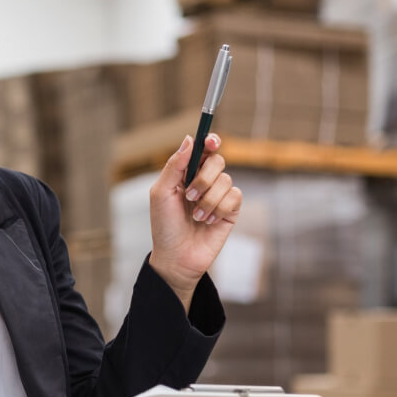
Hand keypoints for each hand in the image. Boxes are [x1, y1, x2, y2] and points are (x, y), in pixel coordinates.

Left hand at [148, 134, 242, 309]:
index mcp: (184, 174)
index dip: (209, 141)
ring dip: (208, 200)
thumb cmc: (164, 226)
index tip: (211, 141)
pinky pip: (235, 196)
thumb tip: (189, 139)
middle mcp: (203, 181)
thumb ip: (174, 165)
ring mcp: (218, 195)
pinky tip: (208, 221)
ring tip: (195, 216)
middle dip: (204, 178)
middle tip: (189, 195)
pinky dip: (219, 208)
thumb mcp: (161, 193)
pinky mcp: (230, 210)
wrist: (177, 257)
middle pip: (217, 161)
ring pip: (226, 180)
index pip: (201, 150)